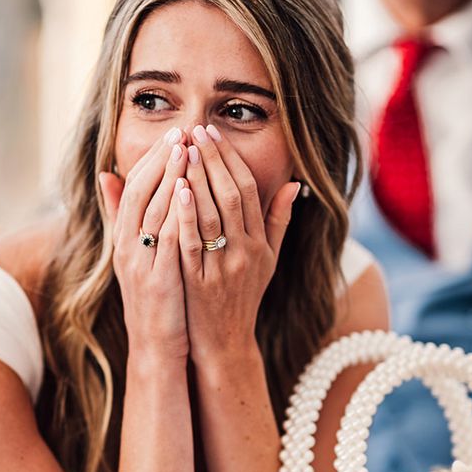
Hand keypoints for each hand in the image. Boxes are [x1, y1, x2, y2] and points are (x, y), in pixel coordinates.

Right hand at [99, 128, 189, 362]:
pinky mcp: (158, 278)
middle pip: (142, 191)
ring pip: (153, 209)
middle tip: (182, 130)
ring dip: (169, 176)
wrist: (155, 346)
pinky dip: (174, 211)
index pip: (135, 186)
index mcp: (124, 237)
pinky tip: (187, 189)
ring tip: (187, 148)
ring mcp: (141, 261)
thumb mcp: (133, 254)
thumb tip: (107, 175)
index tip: (173, 133)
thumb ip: (124, 216)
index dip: (153, 157)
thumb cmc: (152, 296)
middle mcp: (127, 245)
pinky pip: (165, 237)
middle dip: (162, 159)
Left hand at [176, 124, 299, 364]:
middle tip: (195, 129)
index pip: (248, 189)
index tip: (212, 133)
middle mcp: (246, 251)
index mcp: (260, 242)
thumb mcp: (269, 260)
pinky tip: (176, 189)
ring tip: (182, 148)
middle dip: (212, 159)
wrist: (225, 342)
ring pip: (213, 213)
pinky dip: (186, 214)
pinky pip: (192, 242)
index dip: (230, 158)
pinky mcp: (199, 281)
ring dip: (197, 177)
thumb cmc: (244, 296)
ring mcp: (223, 266)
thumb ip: (279, 221)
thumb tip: (294, 183)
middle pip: (231, 194)